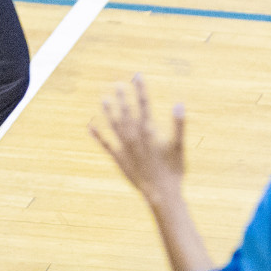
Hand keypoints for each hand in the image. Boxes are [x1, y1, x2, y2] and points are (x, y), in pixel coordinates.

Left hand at [90, 73, 185, 203]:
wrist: (161, 195)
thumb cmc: (173, 170)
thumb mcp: (179, 146)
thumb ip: (178, 124)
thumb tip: (180, 103)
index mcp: (149, 132)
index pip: (144, 105)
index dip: (141, 90)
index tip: (137, 76)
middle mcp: (134, 138)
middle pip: (127, 113)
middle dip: (123, 97)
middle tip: (117, 84)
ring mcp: (125, 148)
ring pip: (114, 126)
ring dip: (109, 112)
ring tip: (104, 99)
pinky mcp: (119, 159)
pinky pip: (106, 145)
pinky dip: (98, 135)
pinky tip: (90, 126)